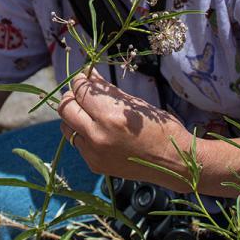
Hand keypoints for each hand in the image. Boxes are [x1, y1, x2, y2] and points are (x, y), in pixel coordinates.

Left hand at [57, 69, 187, 181]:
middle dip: (72, 96)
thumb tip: (88, 74)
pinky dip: (83, 133)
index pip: (80, 91)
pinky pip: (78, 143)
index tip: (84, 78)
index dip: (80, 81)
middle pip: (66, 109)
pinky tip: (98, 130)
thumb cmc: (159, 126)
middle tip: (83, 93)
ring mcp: (94, 153)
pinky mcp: (94, 165)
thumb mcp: (134, 103)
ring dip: (74, 116)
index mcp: (109, 116)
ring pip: (66, 127)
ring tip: (89, 112)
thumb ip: (106, 90)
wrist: (174, 161)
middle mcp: (97, 135)